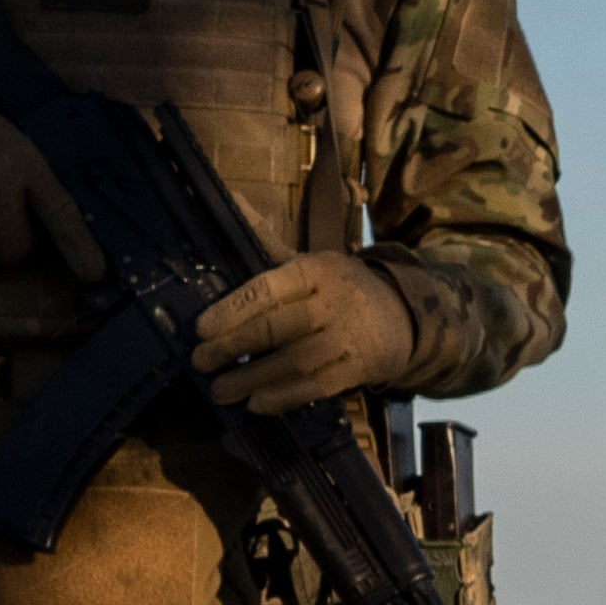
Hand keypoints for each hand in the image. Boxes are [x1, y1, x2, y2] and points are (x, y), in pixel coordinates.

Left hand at [189, 253, 415, 416]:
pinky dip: (284, 397)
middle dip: (234, 346)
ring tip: (221, 391)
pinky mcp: (360, 368)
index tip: (201, 329)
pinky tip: (256, 404)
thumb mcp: (309, 261)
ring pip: (295, 361)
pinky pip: (317, 386)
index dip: (232, 310)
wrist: (404, 314)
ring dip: (253, 379)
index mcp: (316, 269)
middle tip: (201, 361)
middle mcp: (333, 301)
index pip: (268, 289)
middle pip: (277, 326)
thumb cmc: (340, 288)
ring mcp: (349, 337)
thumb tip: (229, 200)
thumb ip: (266, 241)